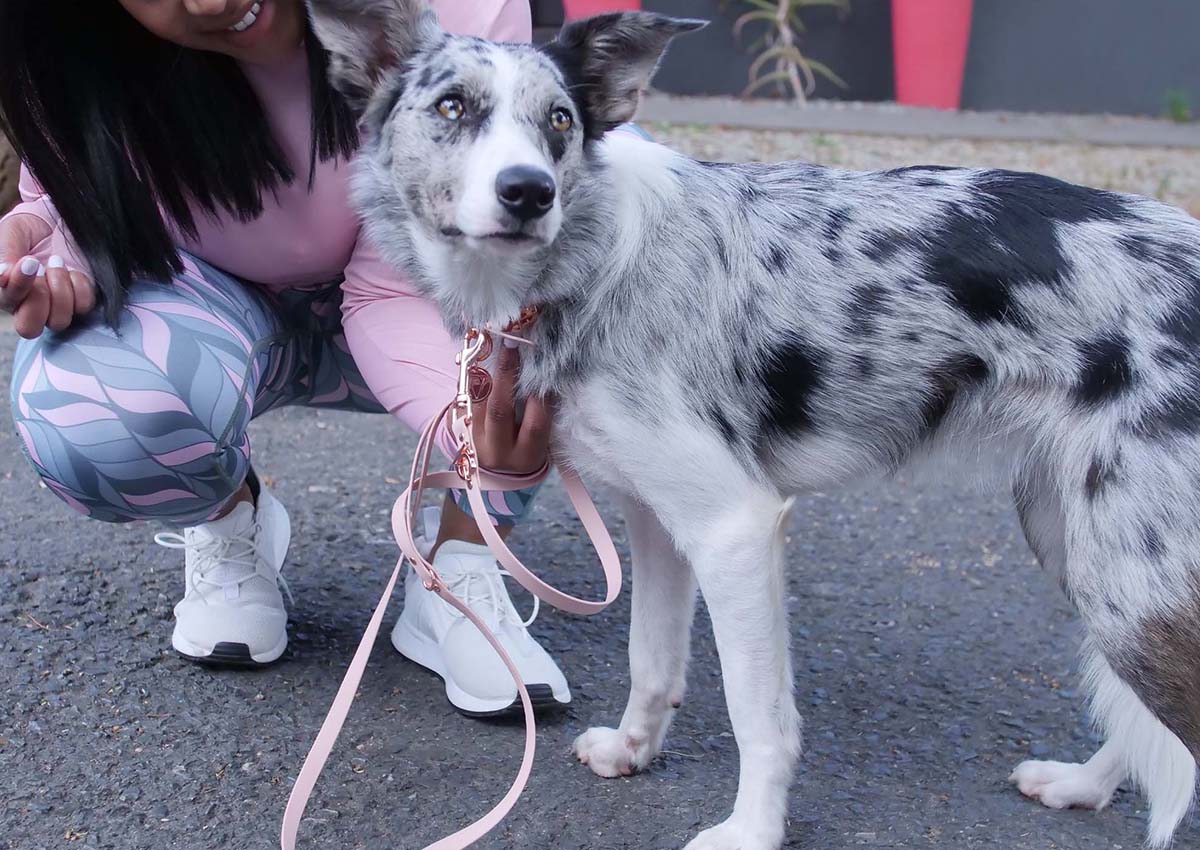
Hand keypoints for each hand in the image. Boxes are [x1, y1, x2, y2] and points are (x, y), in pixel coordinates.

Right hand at [0, 214, 95, 338]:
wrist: (58, 219)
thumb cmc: (29, 227)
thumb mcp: (13, 232)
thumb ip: (5, 254)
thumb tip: (2, 276)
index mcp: (7, 291)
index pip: (8, 302)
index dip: (19, 287)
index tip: (29, 262)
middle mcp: (29, 304)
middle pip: (29, 328)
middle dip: (38, 301)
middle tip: (41, 270)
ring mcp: (56, 304)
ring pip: (58, 321)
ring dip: (60, 291)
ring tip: (56, 262)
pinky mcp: (80, 298)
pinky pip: (83, 306)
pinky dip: (80, 286)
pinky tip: (72, 269)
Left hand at [471, 339, 552, 474]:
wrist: (497, 473)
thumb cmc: (529, 449)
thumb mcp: (541, 441)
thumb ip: (540, 413)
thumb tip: (542, 372)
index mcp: (527, 456)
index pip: (535, 423)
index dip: (542, 395)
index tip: (546, 367)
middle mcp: (498, 452)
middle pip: (500, 410)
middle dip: (506, 373)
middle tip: (512, 343)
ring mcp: (474, 443)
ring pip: (476, 401)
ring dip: (484, 370)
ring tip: (492, 343)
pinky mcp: (457, 432)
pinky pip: (463, 399)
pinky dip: (471, 377)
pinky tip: (477, 358)